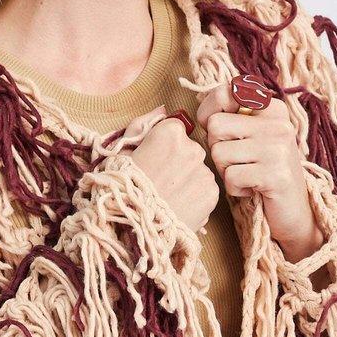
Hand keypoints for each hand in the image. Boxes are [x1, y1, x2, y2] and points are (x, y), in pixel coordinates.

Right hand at [124, 105, 219, 232]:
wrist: (135, 228)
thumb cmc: (123, 188)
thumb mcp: (122, 151)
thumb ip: (143, 124)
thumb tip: (163, 109)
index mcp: (170, 133)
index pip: (176, 128)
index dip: (164, 144)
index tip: (154, 159)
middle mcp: (192, 148)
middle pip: (189, 149)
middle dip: (178, 161)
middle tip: (161, 181)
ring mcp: (205, 171)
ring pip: (198, 169)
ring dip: (188, 179)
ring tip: (169, 196)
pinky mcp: (213, 193)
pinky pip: (206, 188)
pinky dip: (196, 195)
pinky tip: (179, 204)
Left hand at [196, 84, 325, 262]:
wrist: (294, 212)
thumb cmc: (263, 172)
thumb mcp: (252, 137)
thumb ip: (232, 118)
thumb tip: (202, 110)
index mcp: (273, 109)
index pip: (227, 91)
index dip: (209, 109)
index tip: (214, 126)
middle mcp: (278, 124)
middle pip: (215, 126)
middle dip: (216, 148)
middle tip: (237, 161)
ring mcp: (278, 149)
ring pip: (218, 152)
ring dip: (225, 170)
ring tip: (246, 175)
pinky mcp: (275, 175)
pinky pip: (230, 177)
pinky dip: (234, 189)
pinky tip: (251, 189)